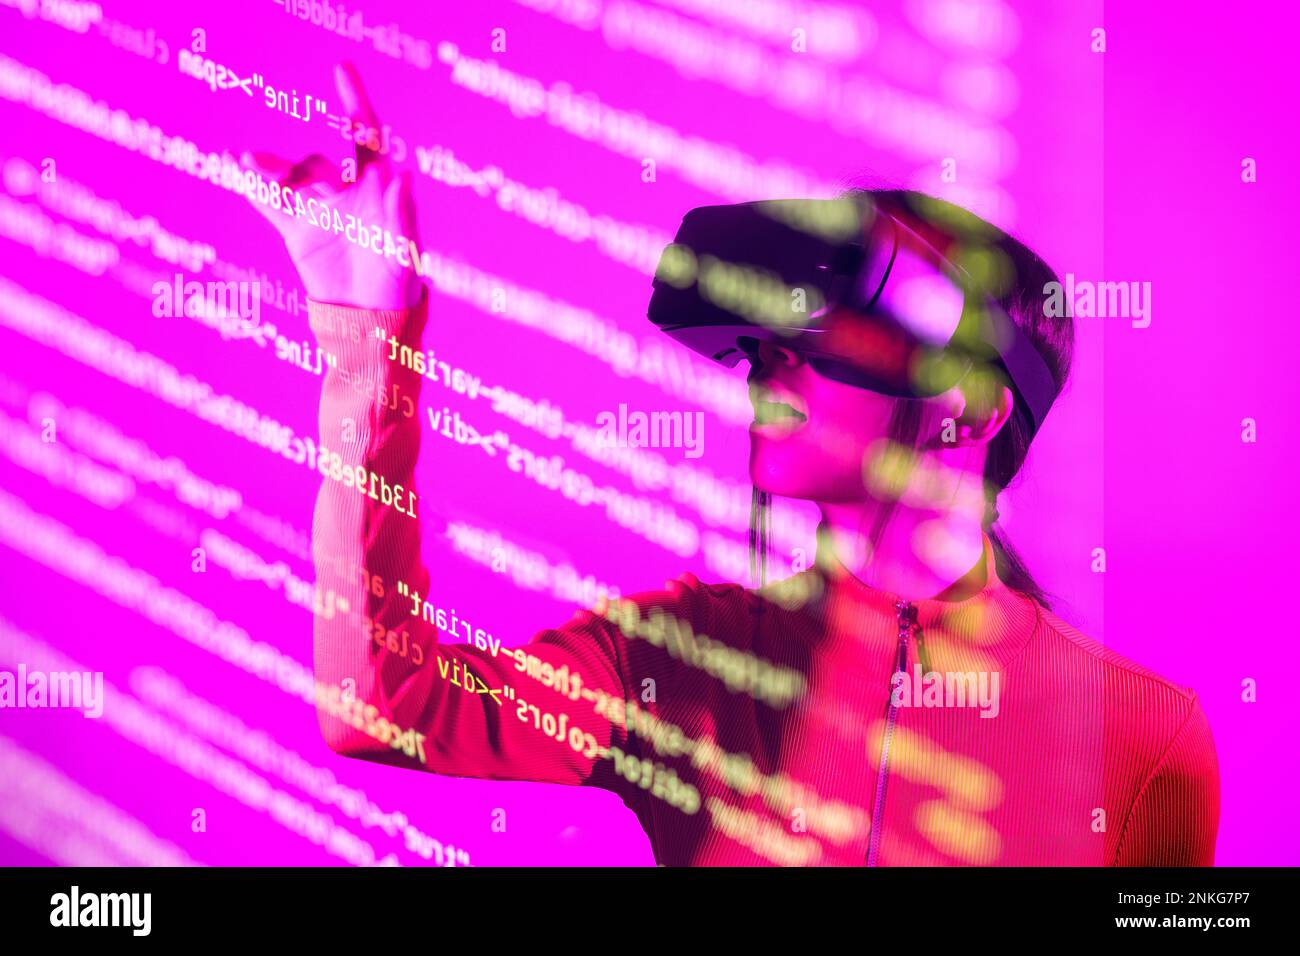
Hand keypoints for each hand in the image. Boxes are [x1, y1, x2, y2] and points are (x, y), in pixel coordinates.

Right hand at [241, 62, 423, 310]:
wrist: (371, 318)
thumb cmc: (398, 282)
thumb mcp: (404, 251)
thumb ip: (402, 215)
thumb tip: (403, 175)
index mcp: (376, 188)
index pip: (366, 136)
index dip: (356, 101)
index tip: (341, 68)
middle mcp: (345, 192)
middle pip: (316, 165)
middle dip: (295, 164)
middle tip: (274, 167)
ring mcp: (319, 210)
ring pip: (289, 181)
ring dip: (269, 169)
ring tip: (246, 160)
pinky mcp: (298, 232)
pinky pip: (272, 206)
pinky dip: (253, 189)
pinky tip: (228, 166)